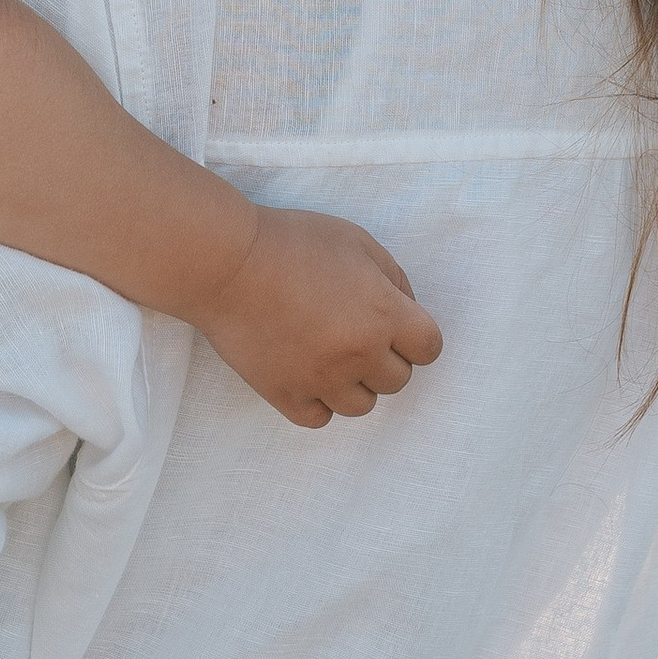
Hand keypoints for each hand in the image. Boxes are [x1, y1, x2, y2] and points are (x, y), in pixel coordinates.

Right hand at [191, 208, 443, 429]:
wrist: (227, 264)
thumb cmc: (293, 242)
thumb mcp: (357, 240)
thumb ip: (393, 277)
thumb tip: (406, 307)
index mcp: (383, 314)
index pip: (429, 348)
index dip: (416, 337)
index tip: (397, 326)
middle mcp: (359, 354)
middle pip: (398, 380)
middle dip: (385, 358)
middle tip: (356, 333)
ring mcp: (321, 380)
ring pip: (362, 406)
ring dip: (354, 383)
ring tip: (330, 355)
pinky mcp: (285, 395)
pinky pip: (319, 418)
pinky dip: (318, 401)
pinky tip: (307, 373)